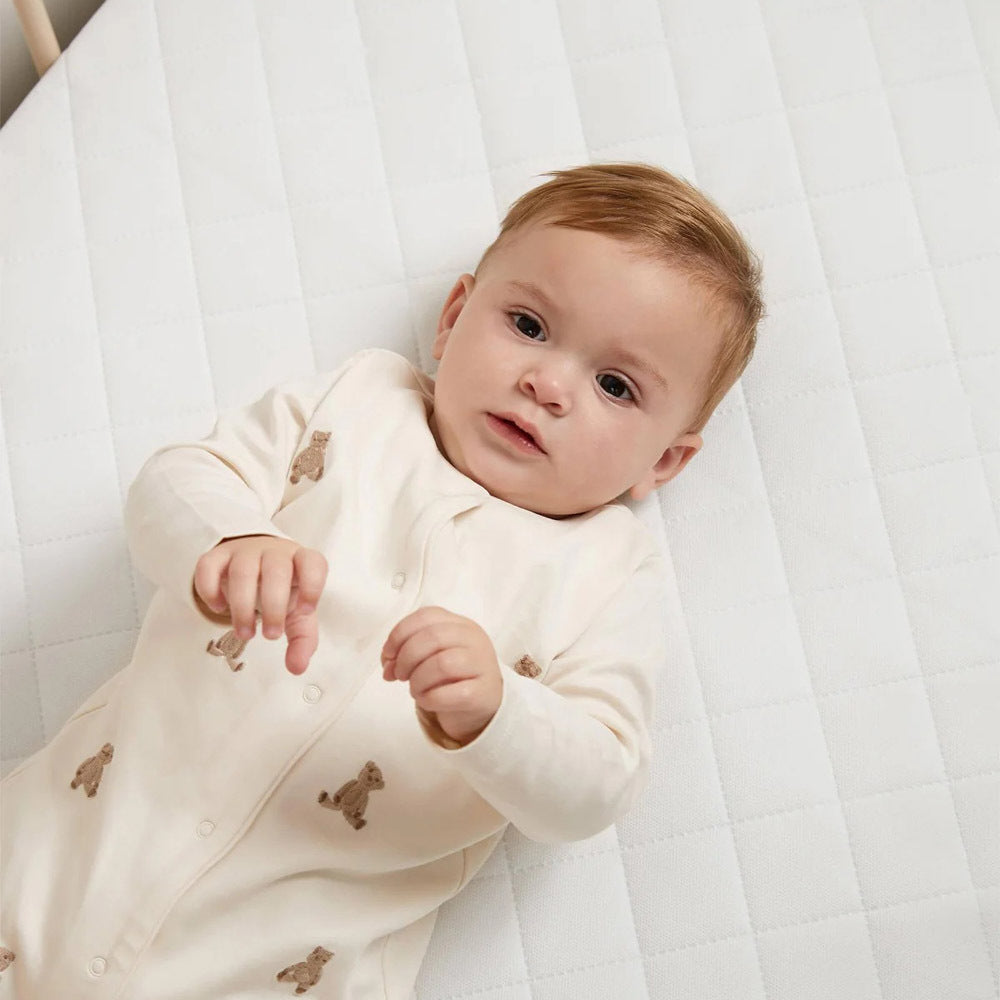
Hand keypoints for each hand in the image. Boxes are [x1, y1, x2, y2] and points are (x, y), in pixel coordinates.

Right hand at [193, 535, 327, 674]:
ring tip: (245, 634)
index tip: (305, 611)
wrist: (257, 563)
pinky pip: (208, 565)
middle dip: (274, 606)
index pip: (313, 563)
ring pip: (242, 571)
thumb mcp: (297, 614)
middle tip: (271, 636)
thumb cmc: (284, 590)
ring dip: (242, 606)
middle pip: (276, 571)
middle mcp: (275, 552)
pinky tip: (219, 608)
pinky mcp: (218, 556)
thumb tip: (297, 668)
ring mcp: (245, 551)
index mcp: (301, 561)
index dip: (312, 586)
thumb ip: (303, 639)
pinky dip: (210, 589)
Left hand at [381, 607, 501, 745]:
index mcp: (460, 624)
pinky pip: (451, 693)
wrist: (484, 701)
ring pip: (442, 664)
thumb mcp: (431, 656)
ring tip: (414, 689)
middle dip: (406, 658)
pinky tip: (426, 700)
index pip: (427, 615)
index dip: (400, 633)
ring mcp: (482, 664)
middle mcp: (474, 639)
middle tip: (399, 675)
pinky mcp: (483, 692)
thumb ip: (407, 653)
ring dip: (418, 680)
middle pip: (433, 637)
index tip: (388, 654)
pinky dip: (429, 698)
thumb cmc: (452, 675)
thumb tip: (388, 666)